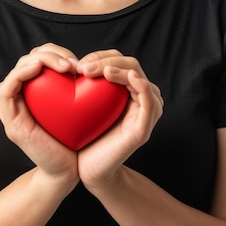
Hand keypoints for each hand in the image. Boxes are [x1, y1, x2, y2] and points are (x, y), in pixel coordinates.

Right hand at [0, 44, 79, 185]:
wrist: (66, 171)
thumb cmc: (73, 138)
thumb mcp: (74, 105)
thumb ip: (71, 85)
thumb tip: (82, 62)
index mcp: (34, 90)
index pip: (39, 56)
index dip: (56, 52)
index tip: (78, 63)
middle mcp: (20, 95)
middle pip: (29, 58)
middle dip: (51, 53)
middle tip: (73, 65)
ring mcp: (12, 107)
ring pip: (19, 67)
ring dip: (41, 60)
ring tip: (64, 67)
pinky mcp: (10, 119)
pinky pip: (7, 89)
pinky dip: (22, 73)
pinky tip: (39, 69)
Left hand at [75, 50, 163, 190]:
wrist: (89, 169)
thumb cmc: (85, 134)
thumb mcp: (85, 102)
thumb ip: (88, 82)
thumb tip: (76, 60)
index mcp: (127, 88)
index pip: (118, 59)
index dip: (100, 56)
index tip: (78, 64)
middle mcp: (140, 96)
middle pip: (130, 64)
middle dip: (106, 61)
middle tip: (84, 68)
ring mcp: (146, 111)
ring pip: (138, 77)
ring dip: (119, 70)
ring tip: (99, 72)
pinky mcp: (145, 127)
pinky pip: (149, 101)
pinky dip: (140, 86)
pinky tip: (129, 78)